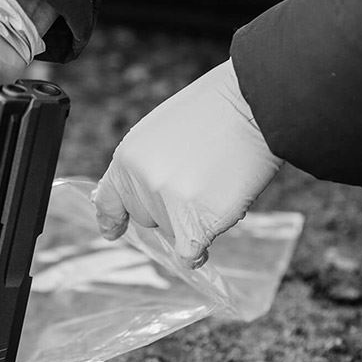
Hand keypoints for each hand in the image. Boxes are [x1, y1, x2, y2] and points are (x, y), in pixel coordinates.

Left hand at [93, 59, 282, 267]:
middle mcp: (141, 185)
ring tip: (217, 180)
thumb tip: (129, 202)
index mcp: (127, 159)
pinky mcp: (196, 223)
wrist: (252, 107)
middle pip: (147, 218)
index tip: (112, 231)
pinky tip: (205, 245)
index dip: (112, 217)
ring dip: (193, 218)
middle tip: (199, 175)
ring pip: (174, 231)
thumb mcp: (161, 130)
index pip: (108, 200)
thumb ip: (144, 166)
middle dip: (168, 206)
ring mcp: (168, 205)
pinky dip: (196, 254)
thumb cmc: (214, 112)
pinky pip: (188, 253)